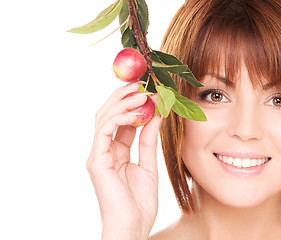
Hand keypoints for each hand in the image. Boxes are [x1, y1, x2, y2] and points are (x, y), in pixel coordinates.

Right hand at [86, 82, 161, 239]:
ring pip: (104, 118)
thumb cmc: (140, 203)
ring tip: (141, 92)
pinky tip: (135, 113)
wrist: (132, 227)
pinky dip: (119, 118)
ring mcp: (98, 154)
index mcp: (116, 151)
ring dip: (122, 103)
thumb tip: (155, 116)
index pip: (121, 120)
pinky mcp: (97, 160)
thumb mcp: (149, 164)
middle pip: (109, 114)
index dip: (133, 104)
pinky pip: (104, 131)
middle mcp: (104, 150)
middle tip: (142, 83)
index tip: (148, 89)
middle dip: (124, 97)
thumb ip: (149, 141)